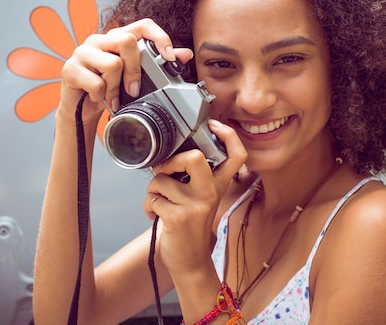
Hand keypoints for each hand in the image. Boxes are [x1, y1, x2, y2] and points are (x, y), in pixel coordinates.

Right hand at [58, 18, 192, 124]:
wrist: (79, 108)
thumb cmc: (108, 88)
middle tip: (134, 90)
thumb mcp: (134, 76)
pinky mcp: (70, 69)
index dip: (159, 37)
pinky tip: (98, 99)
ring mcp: (83, 52)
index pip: (143, 25)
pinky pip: (96, 83)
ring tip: (113, 97)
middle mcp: (100, 40)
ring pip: (112, 64)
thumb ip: (157, 63)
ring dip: (116, 88)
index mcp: (117, 38)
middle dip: (135, 70)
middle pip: (127, 41)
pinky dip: (101, 97)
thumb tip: (185, 54)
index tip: (169, 57)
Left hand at [144, 119, 246, 275]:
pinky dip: (149, 206)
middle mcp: (211, 192)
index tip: (214, 124)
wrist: (190, 260)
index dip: (228, 135)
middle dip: (172, 160)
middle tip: (166, 172)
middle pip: (195, 158)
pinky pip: (153, 199)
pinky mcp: (178, 217)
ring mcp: (196, 205)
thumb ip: (193, 177)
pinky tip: (156, 216)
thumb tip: (166, 157)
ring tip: (160, 204)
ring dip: (152, 191)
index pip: (237, 155)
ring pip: (161, 180)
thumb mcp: (200, 198)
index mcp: (218, 184)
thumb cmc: (190, 225)